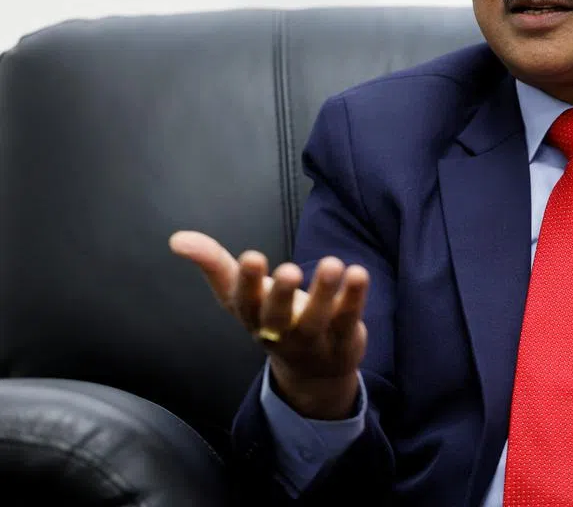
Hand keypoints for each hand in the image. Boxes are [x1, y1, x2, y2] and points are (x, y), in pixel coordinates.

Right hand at [168, 231, 368, 418]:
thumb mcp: (241, 294)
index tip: (251, 256)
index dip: (247, 282)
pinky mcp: (343, 340)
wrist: (313, 371)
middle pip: (278, 317)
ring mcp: (312, 340)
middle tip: (289, 269)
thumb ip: (213, 264)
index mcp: (251, 318)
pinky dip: (354, 298)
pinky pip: (348, 320)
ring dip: (324, 292)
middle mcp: (279, 332)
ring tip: (333, 263)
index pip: (244, 303)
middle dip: (282, 294)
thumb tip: (176, 239)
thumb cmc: (271, 318)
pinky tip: (358, 273)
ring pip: (317, 319)